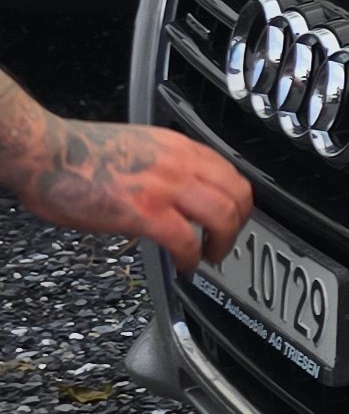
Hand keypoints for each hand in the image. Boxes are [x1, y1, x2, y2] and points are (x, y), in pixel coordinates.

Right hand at [8, 118, 252, 271]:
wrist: (44, 152)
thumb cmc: (74, 152)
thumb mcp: (136, 147)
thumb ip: (161, 168)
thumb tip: (170, 194)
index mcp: (177, 147)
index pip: (230, 172)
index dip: (237, 200)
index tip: (232, 216)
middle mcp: (179, 164)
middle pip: (238, 195)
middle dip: (240, 224)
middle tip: (226, 241)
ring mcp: (165, 188)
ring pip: (224, 217)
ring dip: (223, 243)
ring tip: (210, 256)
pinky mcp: (146, 212)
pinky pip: (186, 241)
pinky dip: (191, 258)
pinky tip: (185, 266)